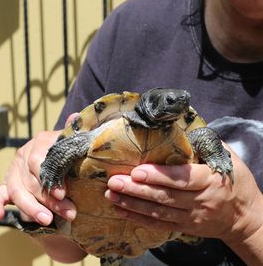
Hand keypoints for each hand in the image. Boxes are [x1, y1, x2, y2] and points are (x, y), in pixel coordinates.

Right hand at [0, 114, 87, 262]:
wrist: (63, 167)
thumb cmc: (73, 157)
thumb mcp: (76, 144)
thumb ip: (76, 133)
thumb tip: (75, 117)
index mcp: (41, 141)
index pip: (38, 159)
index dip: (48, 177)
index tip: (62, 194)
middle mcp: (24, 154)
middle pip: (31, 179)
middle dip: (49, 200)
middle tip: (68, 213)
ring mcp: (14, 170)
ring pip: (17, 190)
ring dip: (31, 208)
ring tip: (47, 220)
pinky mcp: (7, 186)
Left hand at [105, 146, 262, 243]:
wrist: (244, 218)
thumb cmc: (235, 183)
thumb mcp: (229, 160)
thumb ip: (206, 145)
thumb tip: (181, 129)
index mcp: (210, 181)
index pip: (182, 179)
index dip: (158, 176)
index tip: (137, 172)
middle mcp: (200, 201)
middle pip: (164, 196)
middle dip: (136, 190)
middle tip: (113, 182)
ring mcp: (191, 217)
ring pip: (158, 212)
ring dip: (132, 204)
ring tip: (111, 195)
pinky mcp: (184, 227)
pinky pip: (159, 224)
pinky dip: (139, 218)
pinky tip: (121, 210)